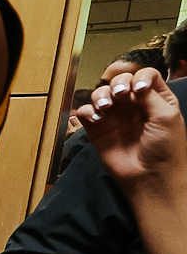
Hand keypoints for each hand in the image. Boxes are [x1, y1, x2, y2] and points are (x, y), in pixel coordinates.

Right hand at [73, 67, 184, 192]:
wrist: (151, 178)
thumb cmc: (166, 148)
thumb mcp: (166, 116)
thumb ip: (150, 95)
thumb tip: (132, 83)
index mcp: (157, 99)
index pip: (145, 76)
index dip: (139, 77)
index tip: (137, 90)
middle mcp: (134, 105)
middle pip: (120, 81)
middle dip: (117, 84)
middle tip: (119, 96)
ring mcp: (115, 117)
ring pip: (102, 94)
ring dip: (100, 96)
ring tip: (105, 109)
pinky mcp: (98, 129)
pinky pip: (87, 112)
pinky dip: (87, 111)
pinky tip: (95, 119)